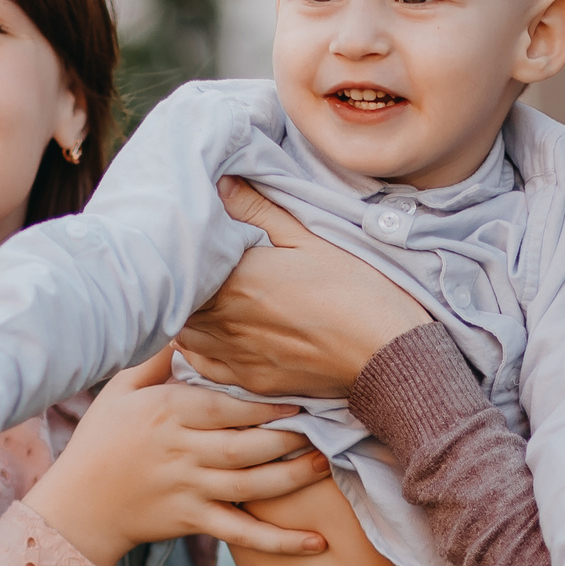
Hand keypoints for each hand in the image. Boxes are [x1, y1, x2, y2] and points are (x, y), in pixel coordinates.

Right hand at [21, 350, 335, 565]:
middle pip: (245, 446)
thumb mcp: (118, 391)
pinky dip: (281, 542)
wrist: (78, 507)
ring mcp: (188, 490)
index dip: (264, 404)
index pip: (224, 407)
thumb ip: (154, 360)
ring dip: (293, 478)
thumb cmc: (100, 442)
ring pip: (250, 487)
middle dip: (288, 439)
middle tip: (323, 429)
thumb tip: (184, 327)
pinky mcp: (193, 522)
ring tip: (324, 464)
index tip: (299, 398)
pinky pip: (243, 534)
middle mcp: (180, 452)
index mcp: (167, 414)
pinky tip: (317, 541)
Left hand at [174, 178, 432, 399]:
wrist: (385, 353)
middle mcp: (226, 321)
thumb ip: (260, 211)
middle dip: (181, 286)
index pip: (182, 267)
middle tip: (195, 271)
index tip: (192, 245)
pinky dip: (200, 351)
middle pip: (178, 303)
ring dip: (189, 318)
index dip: (182, 256)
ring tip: (206, 302)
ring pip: (185, 336)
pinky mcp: (251, 382)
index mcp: (236, 279)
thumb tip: (224, 183)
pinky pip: (204, 368)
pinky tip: (217, 337)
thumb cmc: (354, 290)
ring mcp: (236, 356)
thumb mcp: (310, 240)